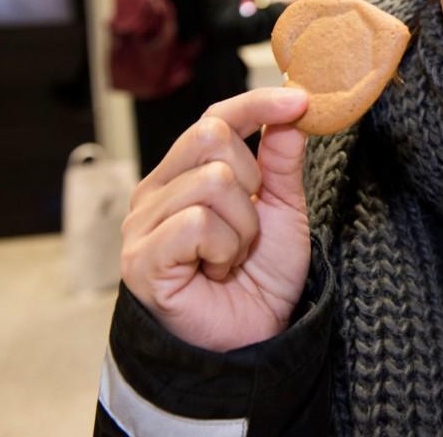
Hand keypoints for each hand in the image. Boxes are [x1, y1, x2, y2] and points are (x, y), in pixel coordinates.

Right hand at [120, 87, 310, 350]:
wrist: (250, 342)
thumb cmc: (260, 280)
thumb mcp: (284, 212)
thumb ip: (282, 164)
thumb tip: (291, 114)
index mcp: (186, 174)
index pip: (215, 116)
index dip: (258, 103)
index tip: (301, 100)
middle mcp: (157, 191)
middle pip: (211, 135)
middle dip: (252, 181)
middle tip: (250, 227)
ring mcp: (143, 224)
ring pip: (212, 181)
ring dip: (243, 227)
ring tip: (232, 258)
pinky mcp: (141, 258)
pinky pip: (197, 222)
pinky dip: (224, 248)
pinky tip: (215, 271)